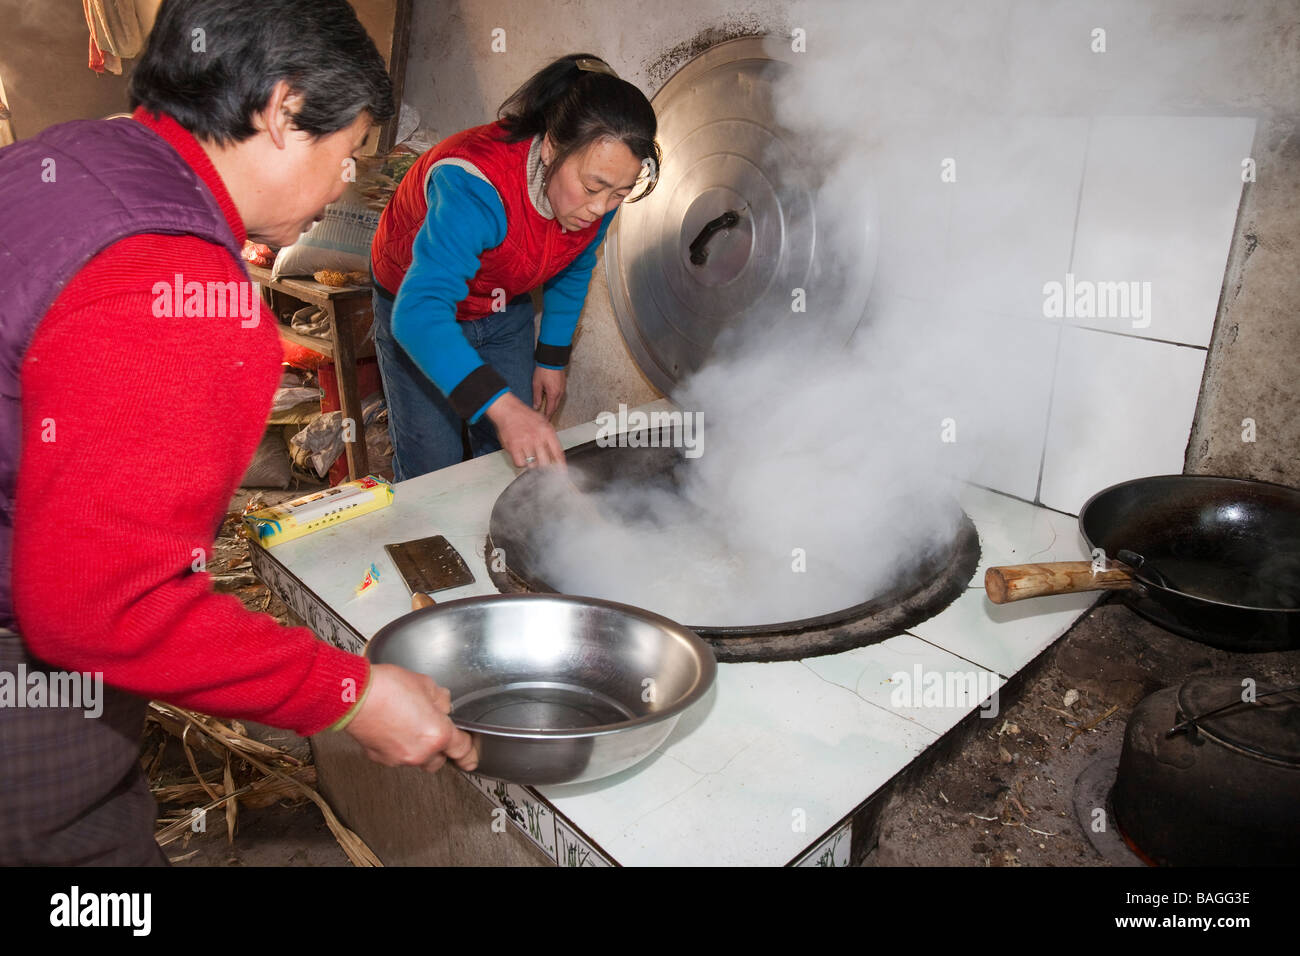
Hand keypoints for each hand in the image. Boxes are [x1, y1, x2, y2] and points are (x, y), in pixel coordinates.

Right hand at [344, 663, 477, 772]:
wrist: (352, 696)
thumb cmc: (386, 688)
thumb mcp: (425, 684)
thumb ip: (440, 698)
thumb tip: (442, 704)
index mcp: (437, 734)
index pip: (462, 750)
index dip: (469, 752)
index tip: (471, 757)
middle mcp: (420, 752)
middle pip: (439, 760)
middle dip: (440, 748)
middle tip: (434, 730)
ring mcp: (398, 758)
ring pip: (417, 760)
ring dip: (419, 748)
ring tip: (410, 725)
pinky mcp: (379, 758)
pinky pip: (397, 756)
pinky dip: (398, 746)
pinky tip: (393, 728)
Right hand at [485, 391, 564, 467]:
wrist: (508, 409)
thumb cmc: (525, 415)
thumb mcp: (543, 422)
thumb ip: (550, 438)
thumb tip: (556, 454)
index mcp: (547, 432)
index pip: (558, 453)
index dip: (561, 466)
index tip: (562, 472)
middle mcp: (537, 438)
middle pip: (545, 463)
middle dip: (545, 467)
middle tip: (543, 467)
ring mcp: (525, 443)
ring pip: (533, 465)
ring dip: (532, 464)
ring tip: (530, 457)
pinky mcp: (514, 447)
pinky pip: (520, 464)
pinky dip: (521, 463)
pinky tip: (521, 457)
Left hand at [532, 366, 566, 419]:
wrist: (552, 360)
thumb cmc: (544, 370)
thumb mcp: (537, 384)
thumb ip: (537, 397)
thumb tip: (536, 406)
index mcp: (553, 394)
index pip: (550, 410)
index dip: (547, 417)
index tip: (544, 421)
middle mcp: (560, 393)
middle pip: (555, 407)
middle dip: (550, 413)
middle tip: (545, 418)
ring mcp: (562, 389)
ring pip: (558, 402)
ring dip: (553, 406)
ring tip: (547, 410)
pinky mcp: (563, 385)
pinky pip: (559, 396)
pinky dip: (555, 400)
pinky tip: (551, 399)